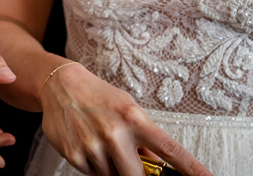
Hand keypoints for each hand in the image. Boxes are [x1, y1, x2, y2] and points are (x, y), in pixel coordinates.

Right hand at [39, 63, 211, 175]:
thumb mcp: (127, 109)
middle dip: (136, 175)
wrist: (61, 85)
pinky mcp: (75, 155)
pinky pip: (93, 175)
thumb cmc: (99, 96)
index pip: (170, 149)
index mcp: (135, 119)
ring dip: (113, 168)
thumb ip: (143, 138)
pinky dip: (95, 166)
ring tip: (103, 143)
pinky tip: (89, 144)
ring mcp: (94, 146)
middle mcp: (115, 133)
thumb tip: (156, 165)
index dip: (191, 168)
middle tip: (127, 158)